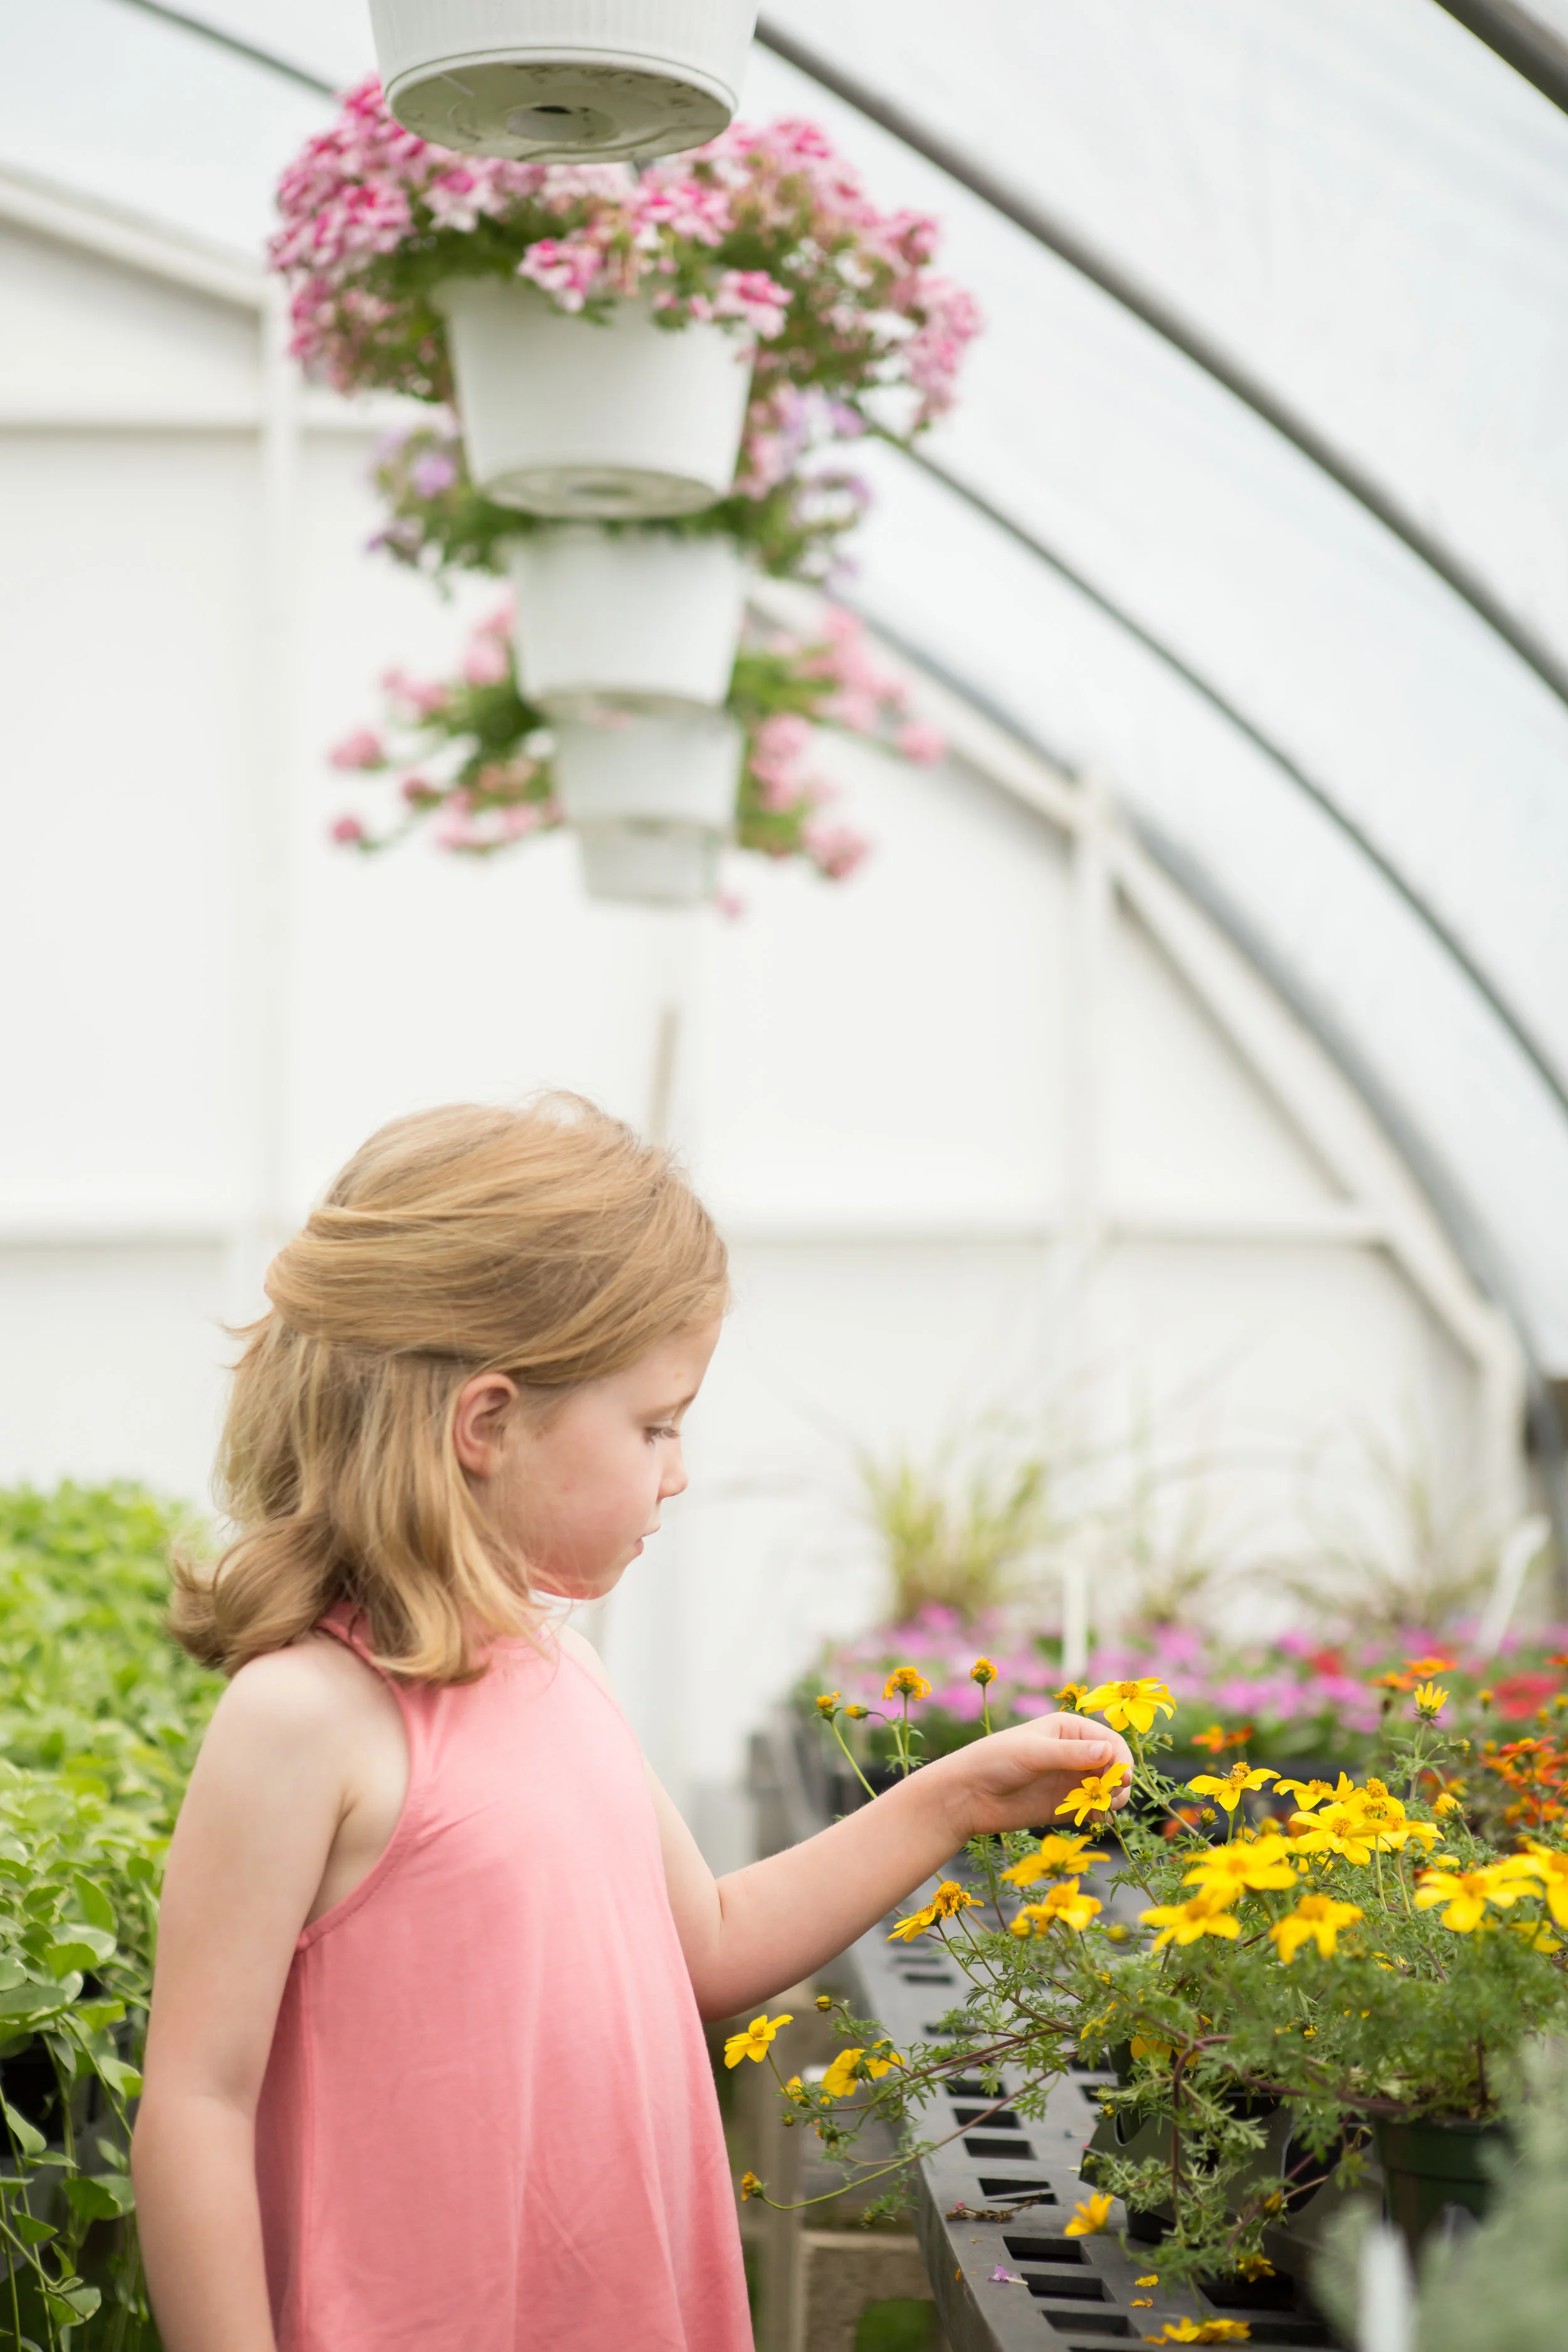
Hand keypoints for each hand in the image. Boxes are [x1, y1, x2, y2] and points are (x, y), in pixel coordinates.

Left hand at [926, 1713, 1134, 1842]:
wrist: (967, 1796)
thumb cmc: (994, 1761)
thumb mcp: (1032, 1753)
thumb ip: (1070, 1754)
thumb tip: (1109, 1751)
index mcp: (1068, 1729)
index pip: (1110, 1741)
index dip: (1121, 1758)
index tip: (1122, 1777)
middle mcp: (1074, 1753)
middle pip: (1114, 1766)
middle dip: (1118, 1781)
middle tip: (1110, 1796)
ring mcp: (1071, 1780)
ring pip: (1108, 1790)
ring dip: (1112, 1800)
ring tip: (1100, 1810)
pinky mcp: (1065, 1806)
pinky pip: (1093, 1810)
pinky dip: (1100, 1815)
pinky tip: (1093, 1820)